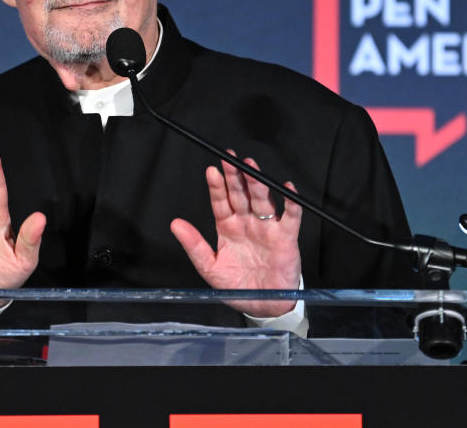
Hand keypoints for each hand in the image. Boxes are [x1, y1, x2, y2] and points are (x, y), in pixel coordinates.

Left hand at [170, 154, 301, 317]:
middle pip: (240, 195)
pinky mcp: (286, 238)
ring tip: (250, 167)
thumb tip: (175, 224)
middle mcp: (247, 224)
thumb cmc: (237, 287)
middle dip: (235, 177)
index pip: (220, 202)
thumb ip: (194, 245)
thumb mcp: (210, 267)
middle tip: (229, 159)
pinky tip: (287, 188)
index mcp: (228, 228)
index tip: (211, 171)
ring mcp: (267, 229)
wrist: (263, 306)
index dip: (216, 186)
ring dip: (257, 183)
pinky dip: (291, 202)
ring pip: (262, 200)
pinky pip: (291, 216)